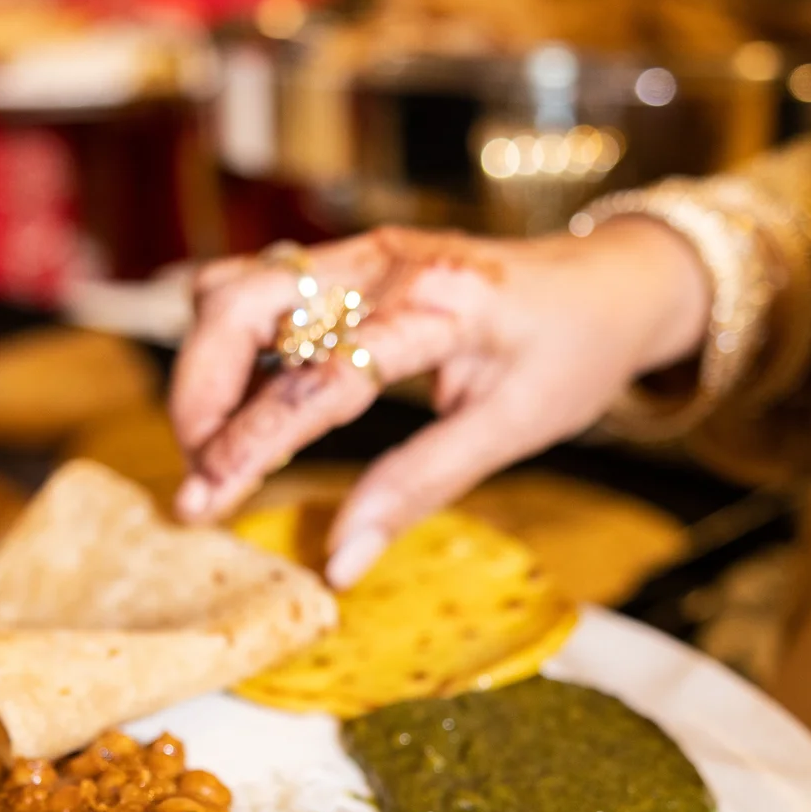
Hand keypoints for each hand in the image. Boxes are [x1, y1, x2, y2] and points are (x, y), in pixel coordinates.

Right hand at [169, 219, 710, 585]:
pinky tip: (248, 409)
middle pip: (241, 303)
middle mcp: (385, 261)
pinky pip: (258, 290)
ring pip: (235, 288)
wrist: (611, 284)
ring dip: (207, 369)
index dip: (253, 442)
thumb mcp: (513, 430)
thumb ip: (419, 487)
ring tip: (220, 451)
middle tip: (201, 479)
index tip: (206, 502)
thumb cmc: (572, 355)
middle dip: (199, 394)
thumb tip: (340, 561)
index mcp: (439, 305)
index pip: (320, 375)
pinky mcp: (348, 258)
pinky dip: (231, 349)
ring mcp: (360, 251)